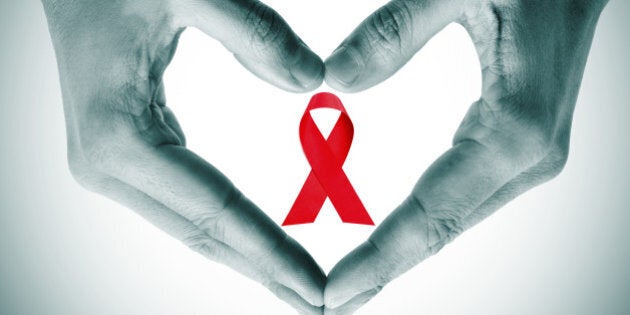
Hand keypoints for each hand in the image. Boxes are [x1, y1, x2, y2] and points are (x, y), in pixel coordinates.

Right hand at [41, 0, 324, 312]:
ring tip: (301, 287)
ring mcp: (115, 164)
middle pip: (202, 233)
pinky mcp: (128, 156)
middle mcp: (109, 163)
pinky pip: (187, 203)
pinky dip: (229, 228)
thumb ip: (255, 32)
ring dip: (249, 257)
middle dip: (265, 271)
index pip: (213, 209)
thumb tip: (314, 82)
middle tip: (322, 307)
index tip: (316, 289)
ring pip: (194, 226)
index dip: (269, 252)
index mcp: (118, 134)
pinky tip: (261, 246)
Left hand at [323, 0, 607, 312]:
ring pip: (452, 220)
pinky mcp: (518, 149)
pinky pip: (461, 200)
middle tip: (327, 306)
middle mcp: (527, 157)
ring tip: (350, 286)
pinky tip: (393, 244)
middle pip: (442, 229)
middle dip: (383, 269)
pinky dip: (421, 227)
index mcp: (515, 127)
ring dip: (401, 255)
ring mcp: (527, 158)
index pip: (431, 212)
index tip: (332, 293)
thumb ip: (394, 31)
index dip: (379, 258)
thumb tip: (334, 81)